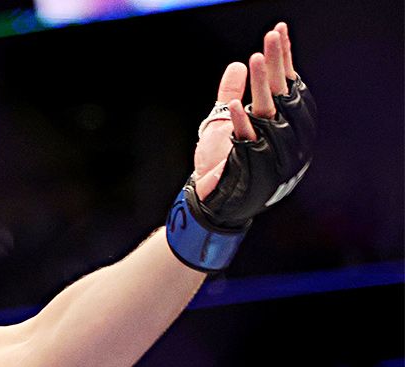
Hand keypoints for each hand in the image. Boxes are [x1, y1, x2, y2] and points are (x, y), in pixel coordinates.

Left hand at [193, 22, 297, 198]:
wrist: (215, 199)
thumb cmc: (223, 161)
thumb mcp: (223, 121)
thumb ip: (230, 92)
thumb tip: (236, 65)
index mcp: (282, 123)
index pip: (285, 84)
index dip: (283, 59)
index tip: (277, 32)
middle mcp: (282, 135)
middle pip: (282, 92)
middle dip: (277, 63)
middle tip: (271, 36)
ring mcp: (269, 150)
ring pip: (268, 111)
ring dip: (262, 85)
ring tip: (256, 58)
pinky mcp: (251, 164)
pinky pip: (247, 139)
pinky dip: (241, 121)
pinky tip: (235, 103)